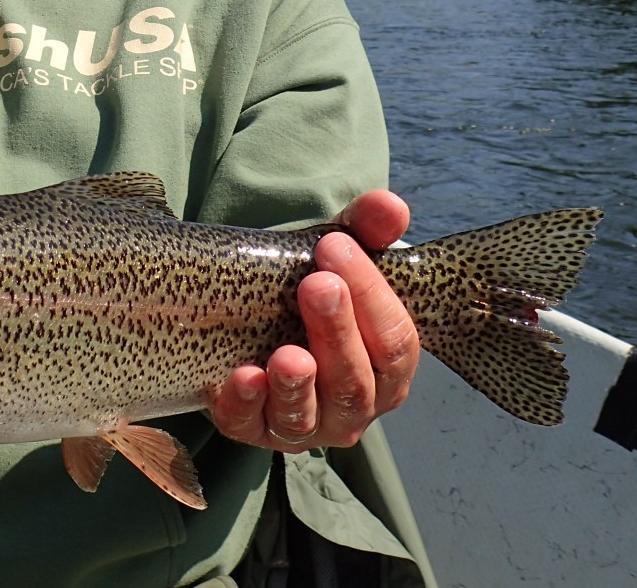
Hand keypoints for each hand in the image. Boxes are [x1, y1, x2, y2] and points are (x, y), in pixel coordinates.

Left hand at [209, 190, 417, 450]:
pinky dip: (246, 403)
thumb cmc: (312, 293)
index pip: (395, 342)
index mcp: (387, 368)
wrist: (256, 322)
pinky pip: (251, 424)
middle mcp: (355, 406)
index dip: (371, 295)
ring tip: (286, 355)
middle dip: (336, 331)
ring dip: (297, 384)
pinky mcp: (254, 429)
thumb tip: (391, 206)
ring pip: (308, 415)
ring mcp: (306, 424)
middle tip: (315, 284)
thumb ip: (367, 231)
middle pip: (354, 380)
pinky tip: (242, 376)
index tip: (335, 247)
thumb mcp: (339, 257)